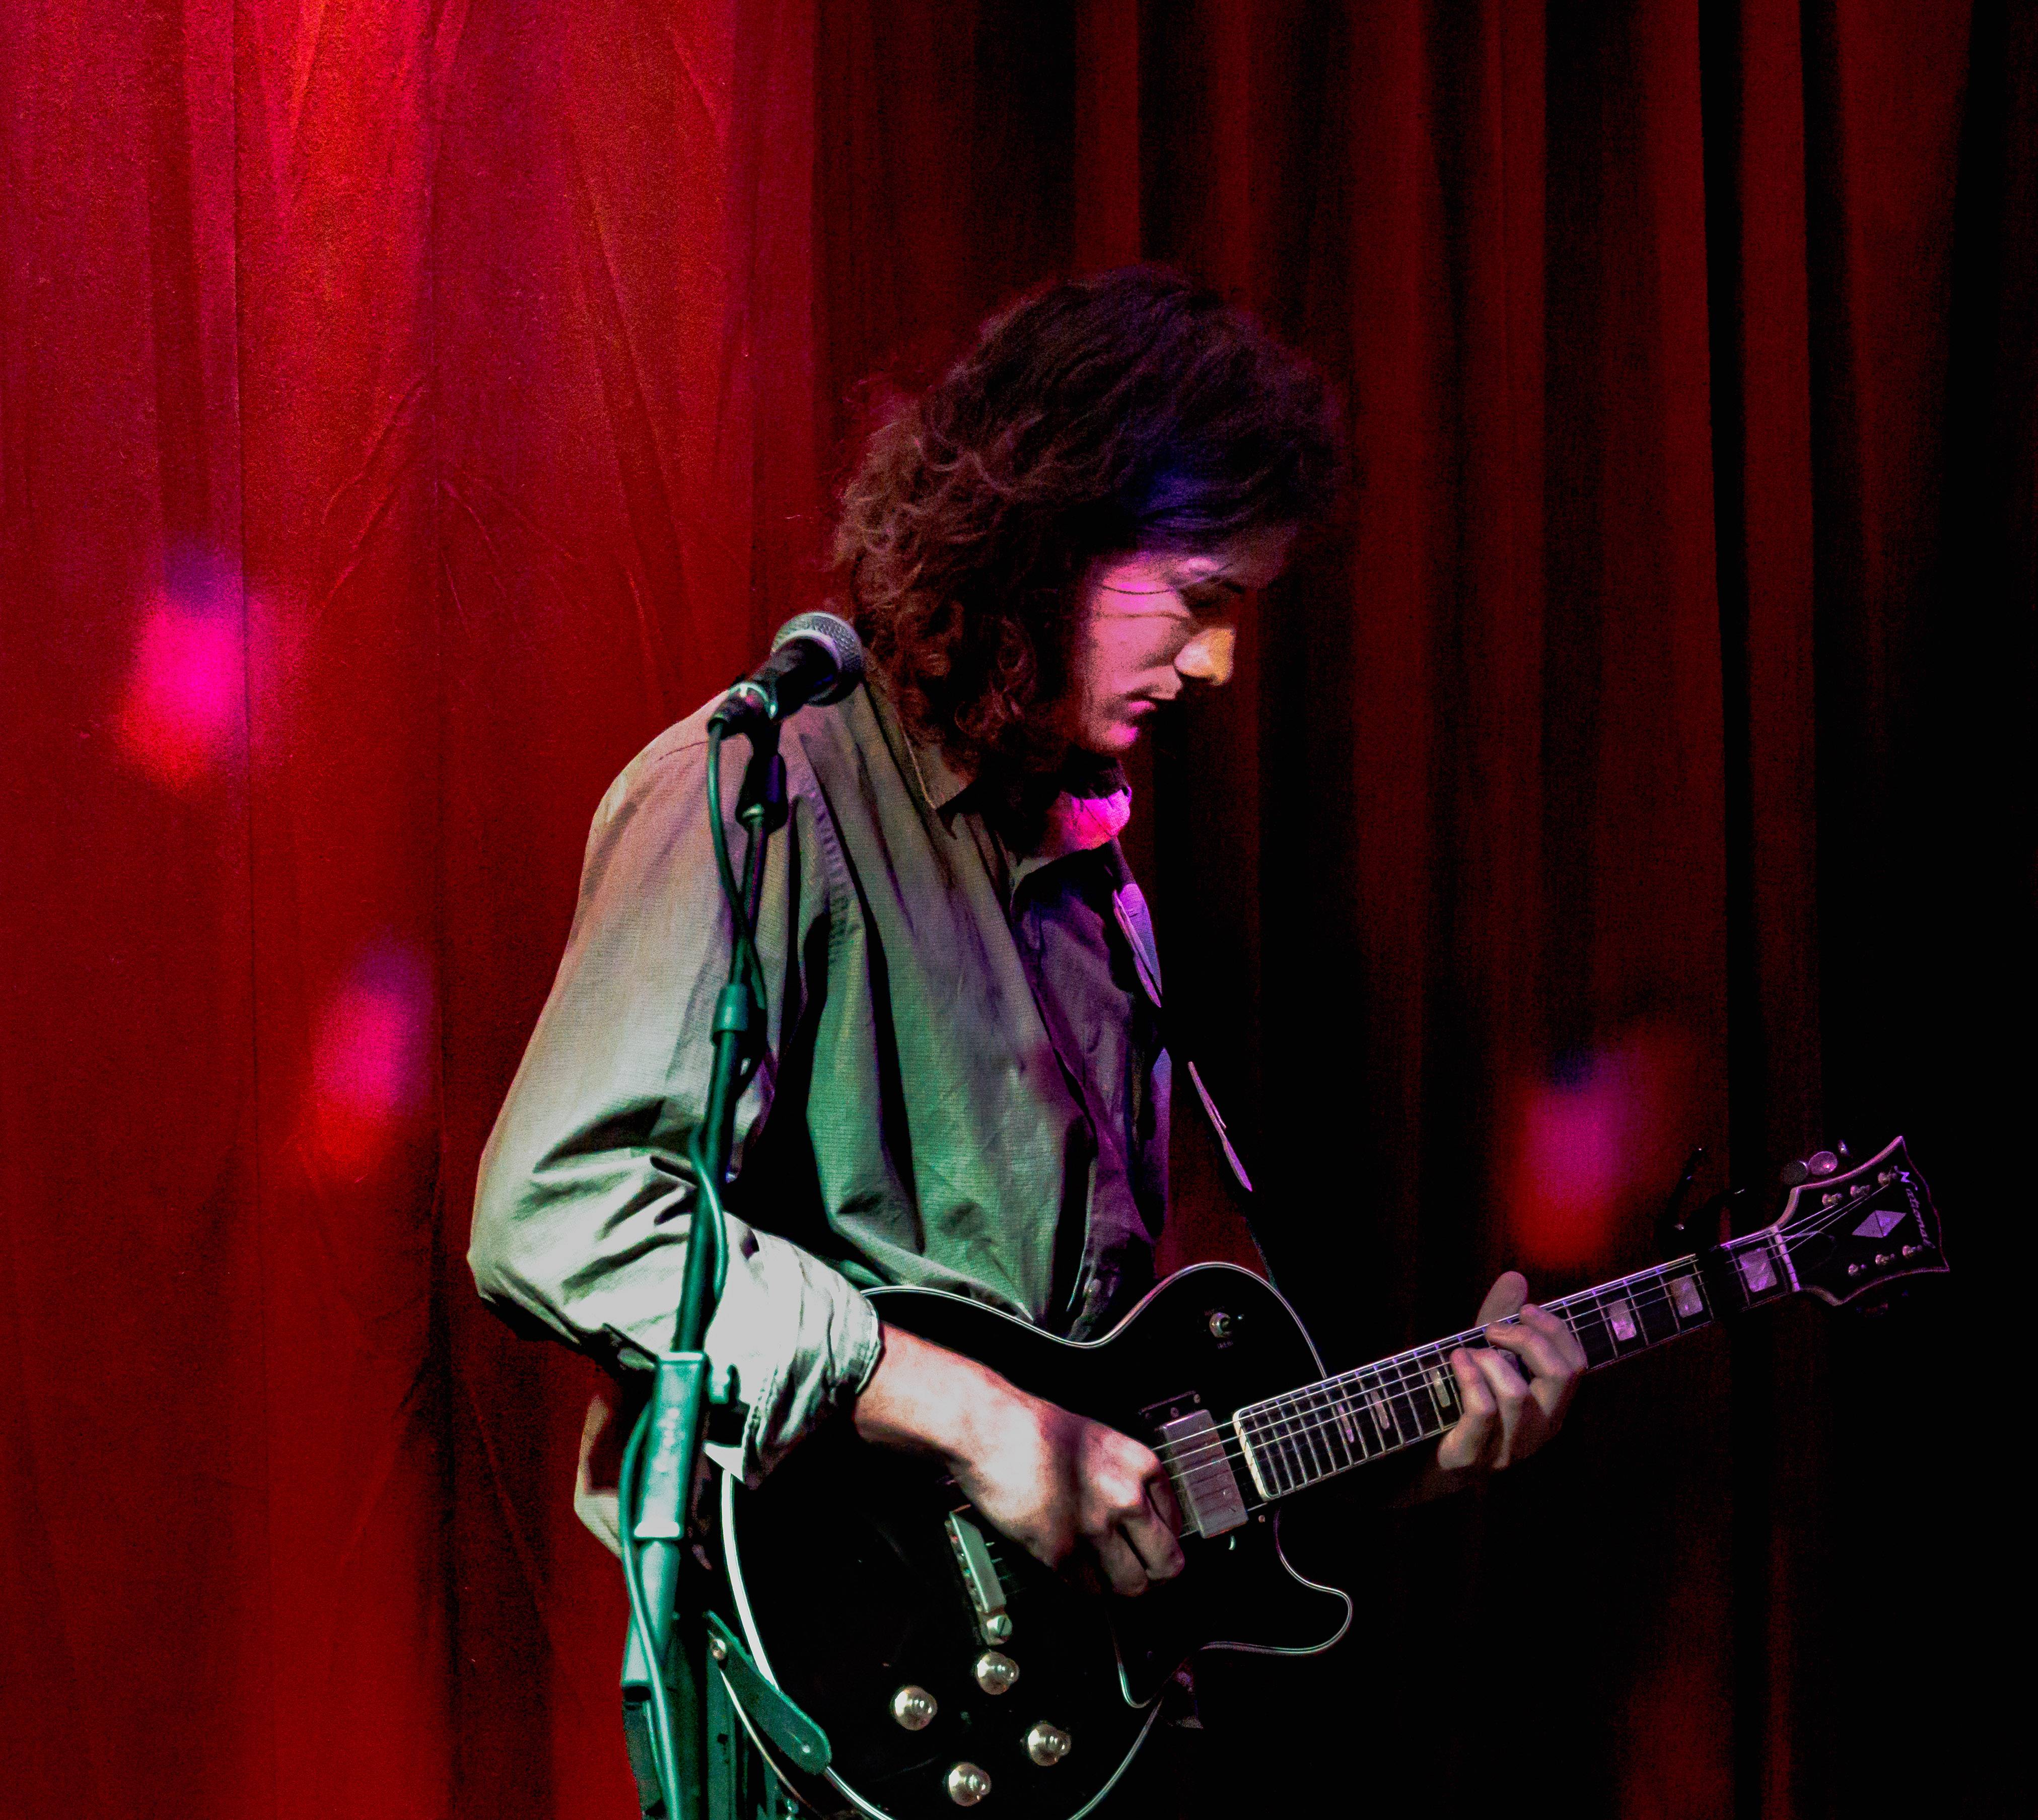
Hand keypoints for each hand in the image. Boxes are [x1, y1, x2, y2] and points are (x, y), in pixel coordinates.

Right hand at [853, 1324, 1184, 1594]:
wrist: (990, 1429)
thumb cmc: (1035, 1429)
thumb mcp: (1099, 1439)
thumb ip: (1125, 1475)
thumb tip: (1139, 1511)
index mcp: (1141, 1466)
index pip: (1177, 1524)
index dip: (1163, 1540)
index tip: (1153, 1547)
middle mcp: (1127, 1498)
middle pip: (1166, 1563)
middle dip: (1154, 1574)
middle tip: (1142, 1574)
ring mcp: (1095, 1528)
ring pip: (1131, 1585)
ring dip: (1120, 1586)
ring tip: (1109, 1579)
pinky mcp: (1061, 1552)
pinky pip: (1088, 1588)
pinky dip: (1084, 1587)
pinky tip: (1075, 1572)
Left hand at [1433, 1271, 1586, 1476]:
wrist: (1411, 1460)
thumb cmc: (1456, 1403)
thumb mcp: (1482, 1357)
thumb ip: (1500, 1321)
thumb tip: (1515, 1277)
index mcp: (1550, 1409)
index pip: (1577, 1365)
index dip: (1556, 1330)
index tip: (1526, 1309)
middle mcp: (1538, 1433)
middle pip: (1559, 1375)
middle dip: (1528, 1338)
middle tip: (1494, 1329)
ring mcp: (1506, 1451)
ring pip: (1517, 1394)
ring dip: (1489, 1359)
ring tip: (1467, 1352)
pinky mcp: (1470, 1459)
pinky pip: (1483, 1412)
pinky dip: (1469, 1377)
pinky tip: (1456, 1360)